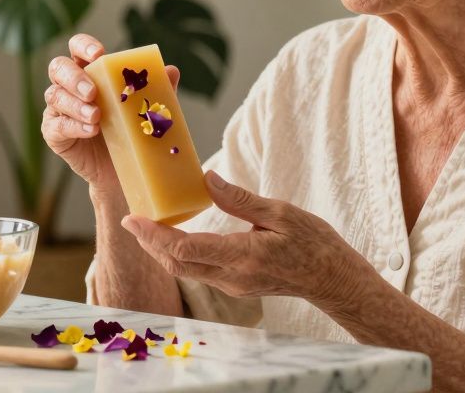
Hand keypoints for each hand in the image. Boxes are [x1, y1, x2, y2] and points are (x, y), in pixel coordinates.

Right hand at [41, 33, 180, 193]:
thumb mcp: (148, 107)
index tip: (98, 54)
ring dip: (75, 104)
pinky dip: (73, 126)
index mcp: (91, 71)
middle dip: (74, 77)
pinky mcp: (55, 133)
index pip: (78, 47)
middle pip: (58, 67)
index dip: (83, 45)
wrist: (126, 169)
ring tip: (97, 116)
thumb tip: (171, 71)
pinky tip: (91, 130)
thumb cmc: (133, 130)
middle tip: (93, 91)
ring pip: (54, 95)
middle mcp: (70, 86)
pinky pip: (56, 126)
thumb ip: (157, 88)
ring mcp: (59, 109)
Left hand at [120, 171, 370, 307]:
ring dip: (163, 250)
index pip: (185, 249)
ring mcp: (233, 286)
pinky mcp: (235, 286)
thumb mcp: (280, 213)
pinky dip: (181, 254)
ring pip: (185, 271)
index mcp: (243, 256)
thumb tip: (207, 179)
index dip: (154, 235)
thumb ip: (240, 199)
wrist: (332, 279)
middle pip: (177, 264)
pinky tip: (176, 236)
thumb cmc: (314, 243)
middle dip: (150, 243)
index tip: (134, 219)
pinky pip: (199, 271)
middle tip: (132, 219)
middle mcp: (232, 277)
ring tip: (147, 225)